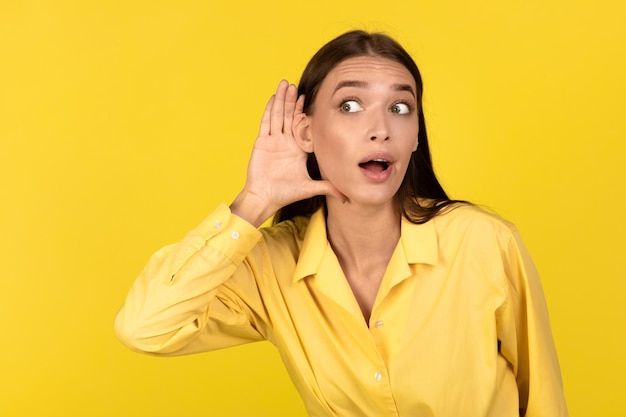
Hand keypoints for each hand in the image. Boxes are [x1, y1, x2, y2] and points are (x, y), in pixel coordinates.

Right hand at [231, 80, 344, 226]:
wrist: (265, 198)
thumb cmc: (285, 194)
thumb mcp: (310, 188)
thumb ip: (328, 187)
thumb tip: (347, 197)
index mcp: (296, 149)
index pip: (300, 125)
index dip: (302, 111)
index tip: (307, 98)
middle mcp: (284, 142)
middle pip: (288, 116)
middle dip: (291, 100)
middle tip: (295, 85)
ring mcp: (272, 141)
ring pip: (278, 115)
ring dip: (281, 100)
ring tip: (285, 84)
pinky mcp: (262, 143)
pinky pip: (266, 123)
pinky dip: (269, 110)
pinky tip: (272, 98)